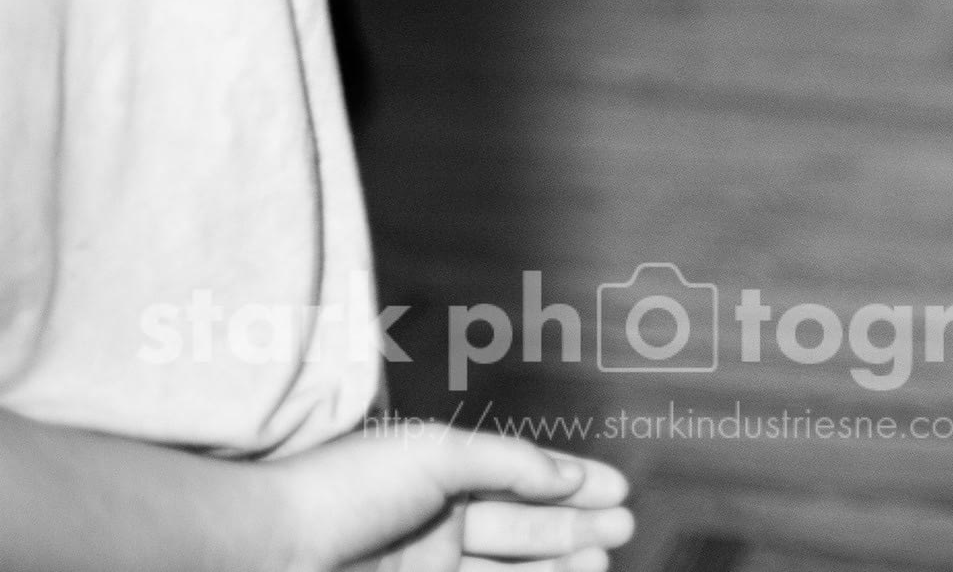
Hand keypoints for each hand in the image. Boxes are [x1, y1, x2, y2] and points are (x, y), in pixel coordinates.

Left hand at [268, 423, 632, 571]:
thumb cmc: (342, 489)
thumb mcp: (435, 453)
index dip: (571, 482)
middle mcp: (436, 529)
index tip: (618, 487)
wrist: (266, 552)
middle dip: (575, 527)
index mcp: (439, 482)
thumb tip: (563, 475)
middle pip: (522, 531)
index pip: (520, 481)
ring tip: (606, 557)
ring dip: (560, 566)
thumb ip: (506, 462)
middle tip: (624, 527)